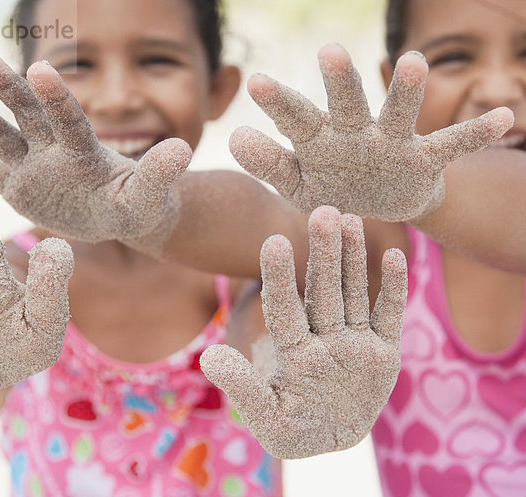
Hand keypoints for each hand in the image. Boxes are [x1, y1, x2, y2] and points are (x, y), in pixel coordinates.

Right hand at [0, 52, 190, 246]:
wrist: (122, 216)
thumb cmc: (140, 203)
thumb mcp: (150, 193)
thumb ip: (160, 173)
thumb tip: (183, 150)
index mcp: (85, 150)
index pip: (68, 120)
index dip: (56, 97)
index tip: (39, 68)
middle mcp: (55, 151)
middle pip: (28, 115)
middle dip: (7, 90)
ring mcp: (35, 168)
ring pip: (2, 137)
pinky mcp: (21, 190)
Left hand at [200, 206, 406, 458]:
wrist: (330, 440)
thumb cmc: (294, 432)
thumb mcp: (269, 420)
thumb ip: (243, 389)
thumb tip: (209, 356)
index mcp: (294, 352)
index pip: (285, 309)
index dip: (278, 278)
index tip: (272, 241)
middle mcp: (324, 339)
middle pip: (323, 291)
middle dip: (323, 254)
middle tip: (322, 212)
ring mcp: (355, 342)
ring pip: (354, 293)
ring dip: (353, 259)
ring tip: (350, 219)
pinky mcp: (384, 352)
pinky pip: (390, 315)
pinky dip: (394, 288)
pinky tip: (394, 254)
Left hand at [230, 43, 513, 220]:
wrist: (375, 207)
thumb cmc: (331, 189)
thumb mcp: (297, 184)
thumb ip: (269, 164)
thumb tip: (235, 138)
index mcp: (320, 141)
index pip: (296, 118)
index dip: (279, 102)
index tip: (256, 81)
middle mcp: (355, 133)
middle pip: (345, 105)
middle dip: (339, 82)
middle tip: (328, 52)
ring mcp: (391, 144)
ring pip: (397, 115)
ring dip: (404, 92)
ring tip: (411, 62)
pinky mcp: (423, 159)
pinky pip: (452, 144)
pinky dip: (476, 132)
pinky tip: (505, 117)